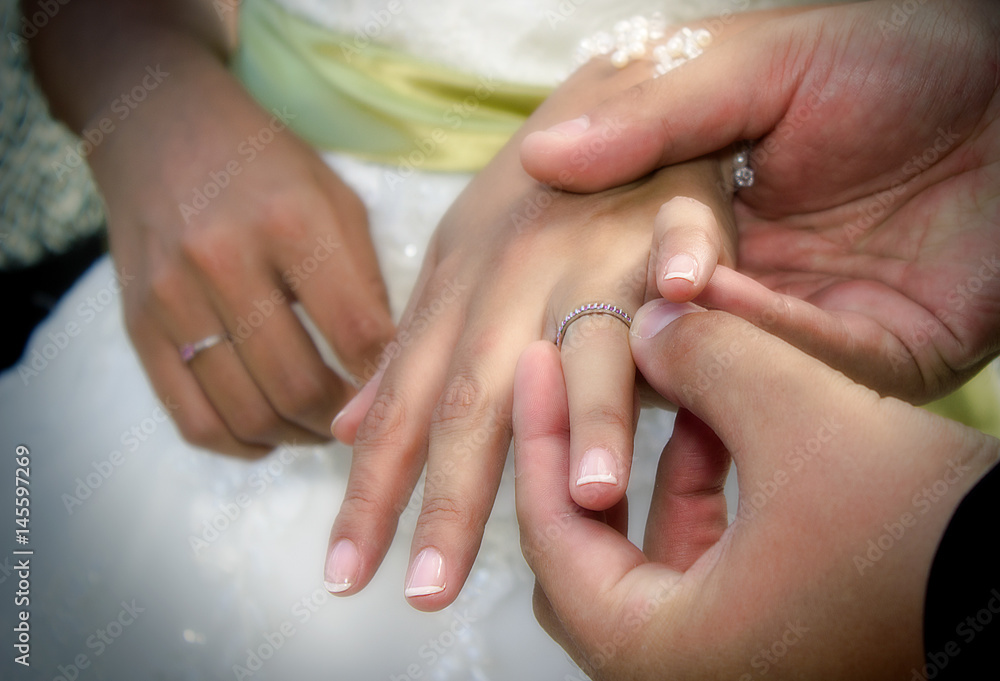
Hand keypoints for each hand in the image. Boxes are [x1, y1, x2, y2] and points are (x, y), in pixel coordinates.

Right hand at [92, 53, 392, 455]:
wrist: (160, 129)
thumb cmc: (267, 165)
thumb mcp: (336, 201)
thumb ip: (367, 282)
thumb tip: (389, 367)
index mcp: (291, 222)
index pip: (356, 333)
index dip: (386, 379)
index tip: (400, 393)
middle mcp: (224, 261)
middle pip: (298, 386)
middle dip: (343, 421)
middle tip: (360, 421)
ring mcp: (173, 299)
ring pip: (247, 413)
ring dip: (297, 437)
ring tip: (320, 426)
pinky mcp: (139, 327)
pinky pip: (192, 418)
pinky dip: (239, 444)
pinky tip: (268, 433)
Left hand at [322, 5, 834, 607]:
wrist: (593, 101)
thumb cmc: (523, 207)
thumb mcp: (450, 277)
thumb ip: (406, 358)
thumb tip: (345, 430)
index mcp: (456, 305)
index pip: (404, 413)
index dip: (371, 495)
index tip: (344, 574)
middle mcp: (513, 287)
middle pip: (477, 400)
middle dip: (451, 499)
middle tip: (426, 588)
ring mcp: (592, 254)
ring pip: (586, 340)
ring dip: (588, 415)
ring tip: (582, 496)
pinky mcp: (671, 219)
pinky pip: (683, 243)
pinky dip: (685, 262)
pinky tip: (682, 296)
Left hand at [514, 300, 998, 679]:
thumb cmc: (922, 527)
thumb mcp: (798, 414)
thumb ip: (701, 354)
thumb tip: (639, 321)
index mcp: (658, 651)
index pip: (551, 534)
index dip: (537, 434)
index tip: (536, 357)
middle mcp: (680, 675)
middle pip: (583, 554)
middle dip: (583, 456)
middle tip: (578, 375)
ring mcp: (726, 665)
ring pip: (646, 556)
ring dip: (652, 469)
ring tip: (677, 386)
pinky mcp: (769, 643)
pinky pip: (701, 563)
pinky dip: (701, 495)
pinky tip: (726, 426)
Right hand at [521, 0, 999, 402]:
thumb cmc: (896, 55)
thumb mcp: (762, 63)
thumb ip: (654, 113)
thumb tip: (540, 155)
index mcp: (705, 215)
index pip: (623, 267)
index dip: (598, 272)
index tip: (561, 262)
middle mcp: (746, 279)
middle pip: (663, 333)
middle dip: (628, 337)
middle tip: (600, 315)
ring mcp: (806, 325)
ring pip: (728, 365)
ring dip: (690, 341)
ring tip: (665, 297)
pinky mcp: (874, 359)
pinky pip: (812, 366)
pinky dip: (769, 335)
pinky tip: (723, 290)